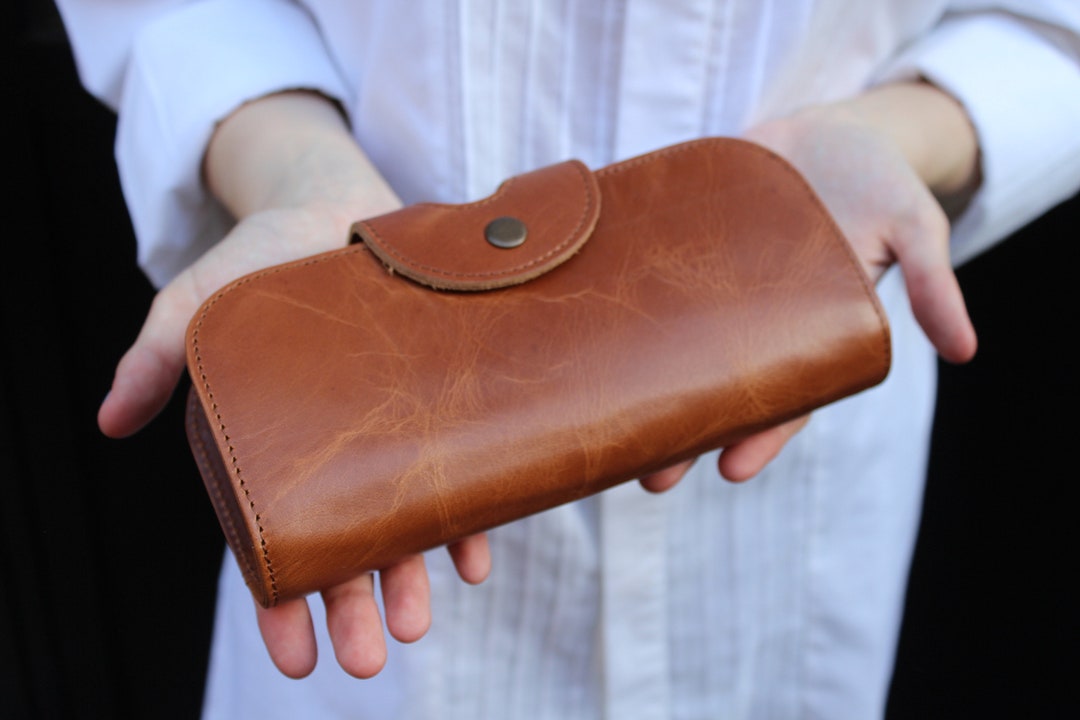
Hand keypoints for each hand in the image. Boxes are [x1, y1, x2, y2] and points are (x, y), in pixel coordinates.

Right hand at [98, 91, 491, 678]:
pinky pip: (457, 473)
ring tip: (414, 624)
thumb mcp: (195, 303)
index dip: (281, 605)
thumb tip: (110, 419)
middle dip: (353, 608)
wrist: (333, 208)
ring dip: (409, 577)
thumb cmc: (260, 260)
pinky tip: (475, 557)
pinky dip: (466, 517)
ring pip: (401, 524)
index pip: (273, 543)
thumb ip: (157, 357)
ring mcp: (387, 436)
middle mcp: (333, 454)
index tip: (297, 657)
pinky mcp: (436, 407)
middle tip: (367, 658)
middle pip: (343, 550)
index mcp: (270, 449)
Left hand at [641, 81, 979, 490]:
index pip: (784, 396)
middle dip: (684, 432)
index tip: (731, 469)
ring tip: (605, 428)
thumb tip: (966, 351)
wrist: (823, 127)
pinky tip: (586, 338)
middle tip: (650, 473)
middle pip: (714, 388)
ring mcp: (705, 288)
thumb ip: (933, 284)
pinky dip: (619, 311)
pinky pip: (643, 286)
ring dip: (639, 389)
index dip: (760, 434)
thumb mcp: (912, 225)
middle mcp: (749, 320)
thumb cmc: (876, 180)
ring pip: (668, 350)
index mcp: (806, 329)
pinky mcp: (674, 248)